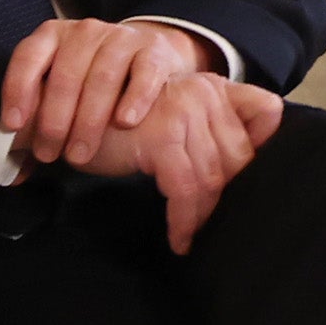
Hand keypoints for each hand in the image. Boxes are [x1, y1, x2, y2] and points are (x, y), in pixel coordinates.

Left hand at [0, 16, 213, 169]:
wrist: (149, 61)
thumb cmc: (93, 87)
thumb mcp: (61, 98)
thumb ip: (36, 128)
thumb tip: (15, 170)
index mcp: (53, 37)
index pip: (28, 57)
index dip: (18, 90)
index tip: (14, 125)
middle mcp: (84, 32)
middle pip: (65, 75)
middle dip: (54, 120)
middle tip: (48, 153)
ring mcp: (120, 38)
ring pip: (102, 77)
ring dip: (89, 120)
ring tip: (79, 154)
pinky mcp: (154, 50)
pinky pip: (144, 73)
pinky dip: (134, 98)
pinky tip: (124, 122)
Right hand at [124, 75, 287, 253]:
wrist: (60, 109)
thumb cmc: (111, 121)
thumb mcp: (167, 116)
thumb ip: (203, 128)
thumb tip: (237, 170)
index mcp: (211, 85)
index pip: (265, 111)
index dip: (265, 146)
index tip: (251, 182)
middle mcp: (204, 92)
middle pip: (238, 156)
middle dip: (227, 198)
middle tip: (214, 227)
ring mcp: (184, 112)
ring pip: (213, 177)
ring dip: (202, 216)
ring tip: (191, 237)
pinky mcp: (162, 136)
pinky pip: (186, 188)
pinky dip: (184, 220)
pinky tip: (178, 239)